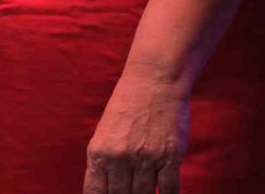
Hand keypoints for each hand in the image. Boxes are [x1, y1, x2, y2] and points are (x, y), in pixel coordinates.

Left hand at [83, 64, 190, 193]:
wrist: (154, 81)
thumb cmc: (127, 106)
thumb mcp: (104, 133)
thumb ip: (103, 162)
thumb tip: (105, 190)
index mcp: (99, 152)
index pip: (95, 192)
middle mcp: (119, 158)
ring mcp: (146, 158)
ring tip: (143, 193)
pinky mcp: (170, 157)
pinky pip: (169, 190)